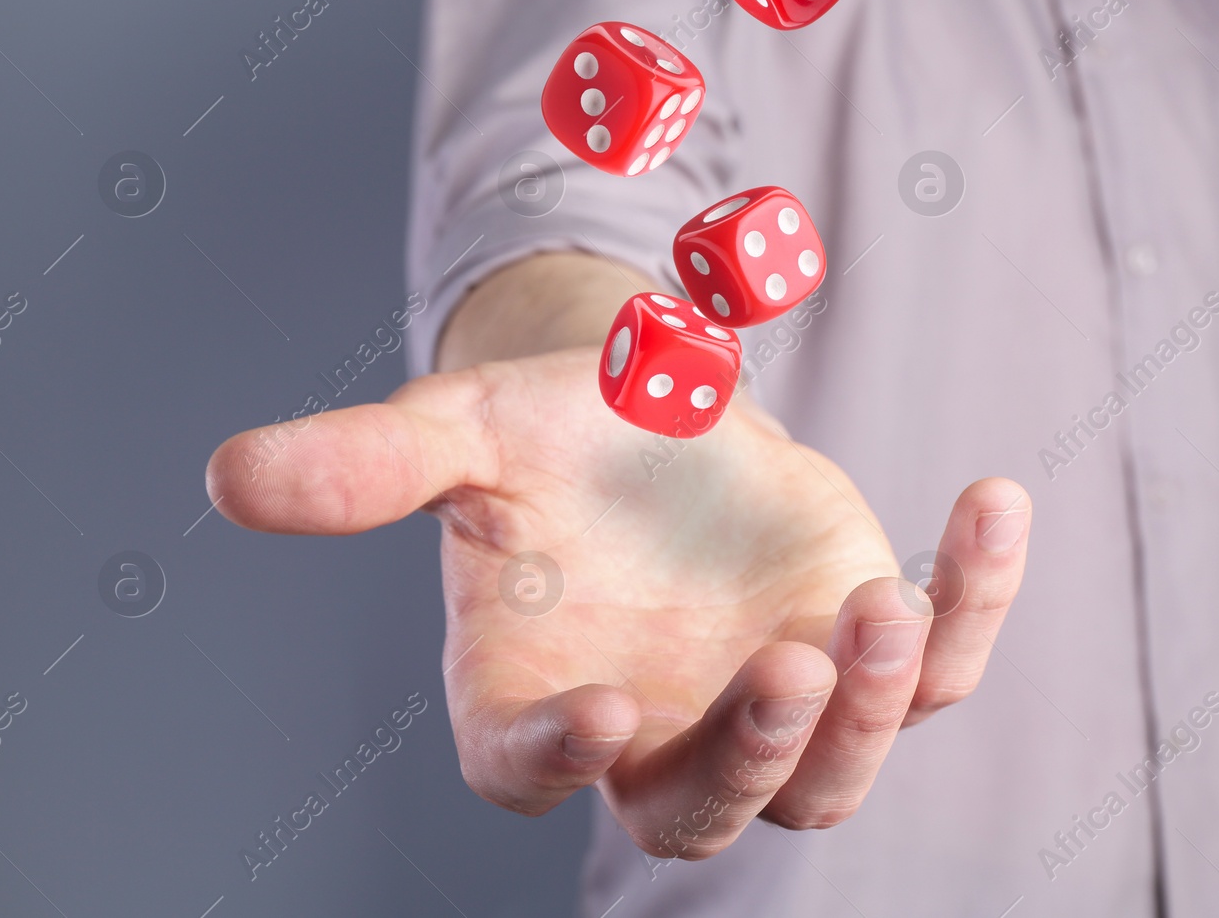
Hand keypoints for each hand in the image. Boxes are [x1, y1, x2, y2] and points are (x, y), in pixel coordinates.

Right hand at [207, 344, 1029, 859]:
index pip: (533, 771)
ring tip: (877, 601)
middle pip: (707, 807)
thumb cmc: (548, 435)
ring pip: (834, 772)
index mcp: (539, 694)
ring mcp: (773, 697)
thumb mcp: (463, 431)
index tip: (597, 707)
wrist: (654, 411)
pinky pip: (937, 661)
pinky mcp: (861, 642)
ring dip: (867, 708)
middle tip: (786, 663)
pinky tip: (991, 500)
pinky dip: (974, 598)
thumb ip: (365, 463)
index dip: (557, 759)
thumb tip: (227, 476)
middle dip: (754, 754)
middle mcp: (660, 728)